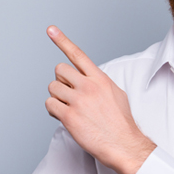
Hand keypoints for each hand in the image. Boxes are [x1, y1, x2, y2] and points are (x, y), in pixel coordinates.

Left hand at [45, 26, 155, 173]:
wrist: (123, 144)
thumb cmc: (121, 122)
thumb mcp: (115, 93)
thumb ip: (98, 82)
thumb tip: (86, 78)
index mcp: (100, 79)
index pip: (78, 54)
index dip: (62, 40)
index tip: (50, 29)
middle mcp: (88, 86)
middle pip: (59, 70)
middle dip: (61, 81)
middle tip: (69, 94)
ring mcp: (78, 100)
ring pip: (53, 88)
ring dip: (57, 97)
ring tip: (70, 108)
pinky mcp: (69, 116)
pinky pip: (50, 105)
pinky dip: (53, 111)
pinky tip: (65, 117)